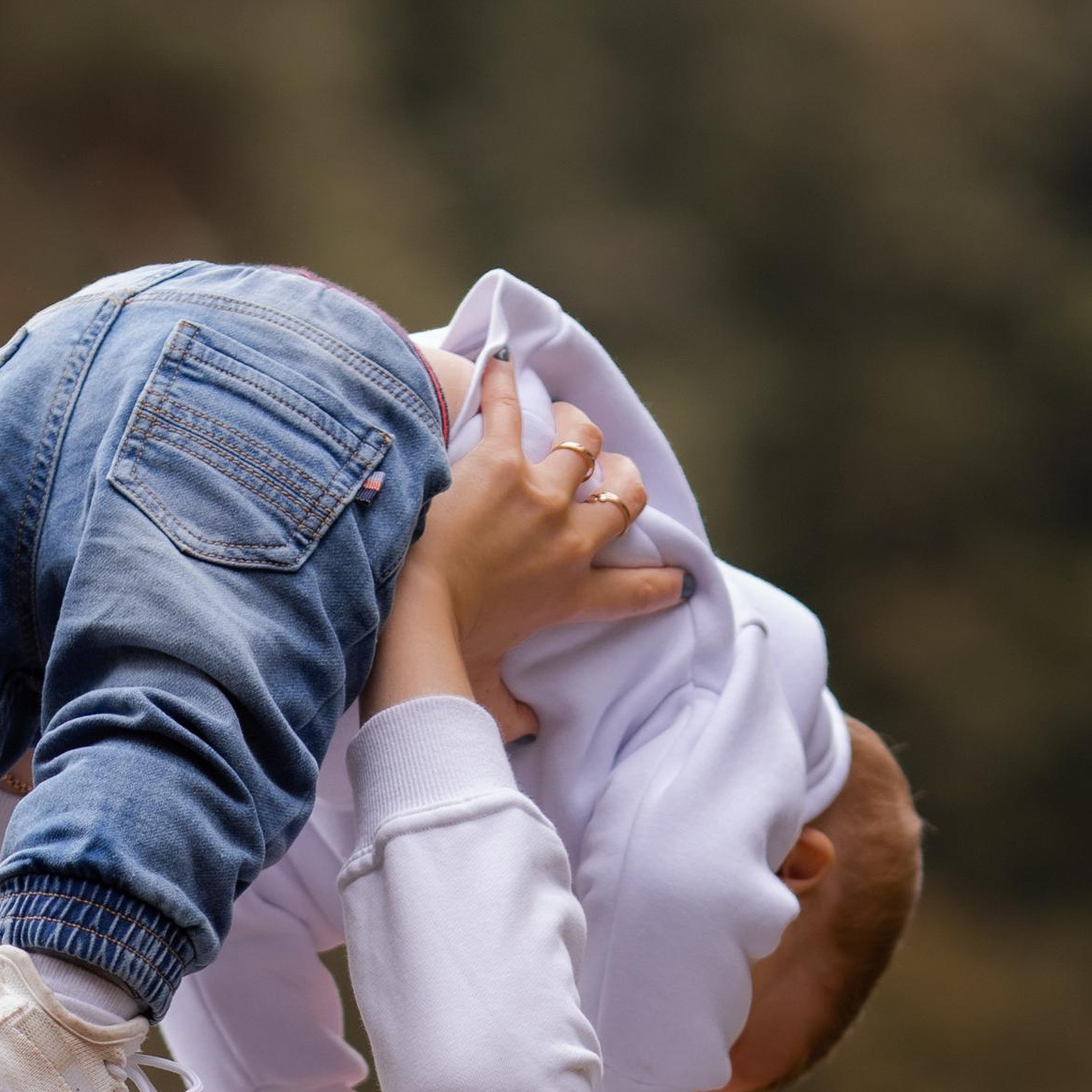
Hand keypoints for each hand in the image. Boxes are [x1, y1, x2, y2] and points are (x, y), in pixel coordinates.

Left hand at [366, 358, 686, 735]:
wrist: (412, 616)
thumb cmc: (445, 657)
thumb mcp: (489, 692)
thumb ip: (515, 710)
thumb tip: (527, 730)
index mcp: (570, 594)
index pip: (636, 591)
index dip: (663, 583)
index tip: (679, 578)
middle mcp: (567, 538)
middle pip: (623, 498)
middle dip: (625, 486)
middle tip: (613, 477)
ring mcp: (536, 495)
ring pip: (582, 443)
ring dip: (578, 430)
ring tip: (567, 420)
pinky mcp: (497, 462)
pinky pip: (507, 406)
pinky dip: (504, 381)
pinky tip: (502, 361)